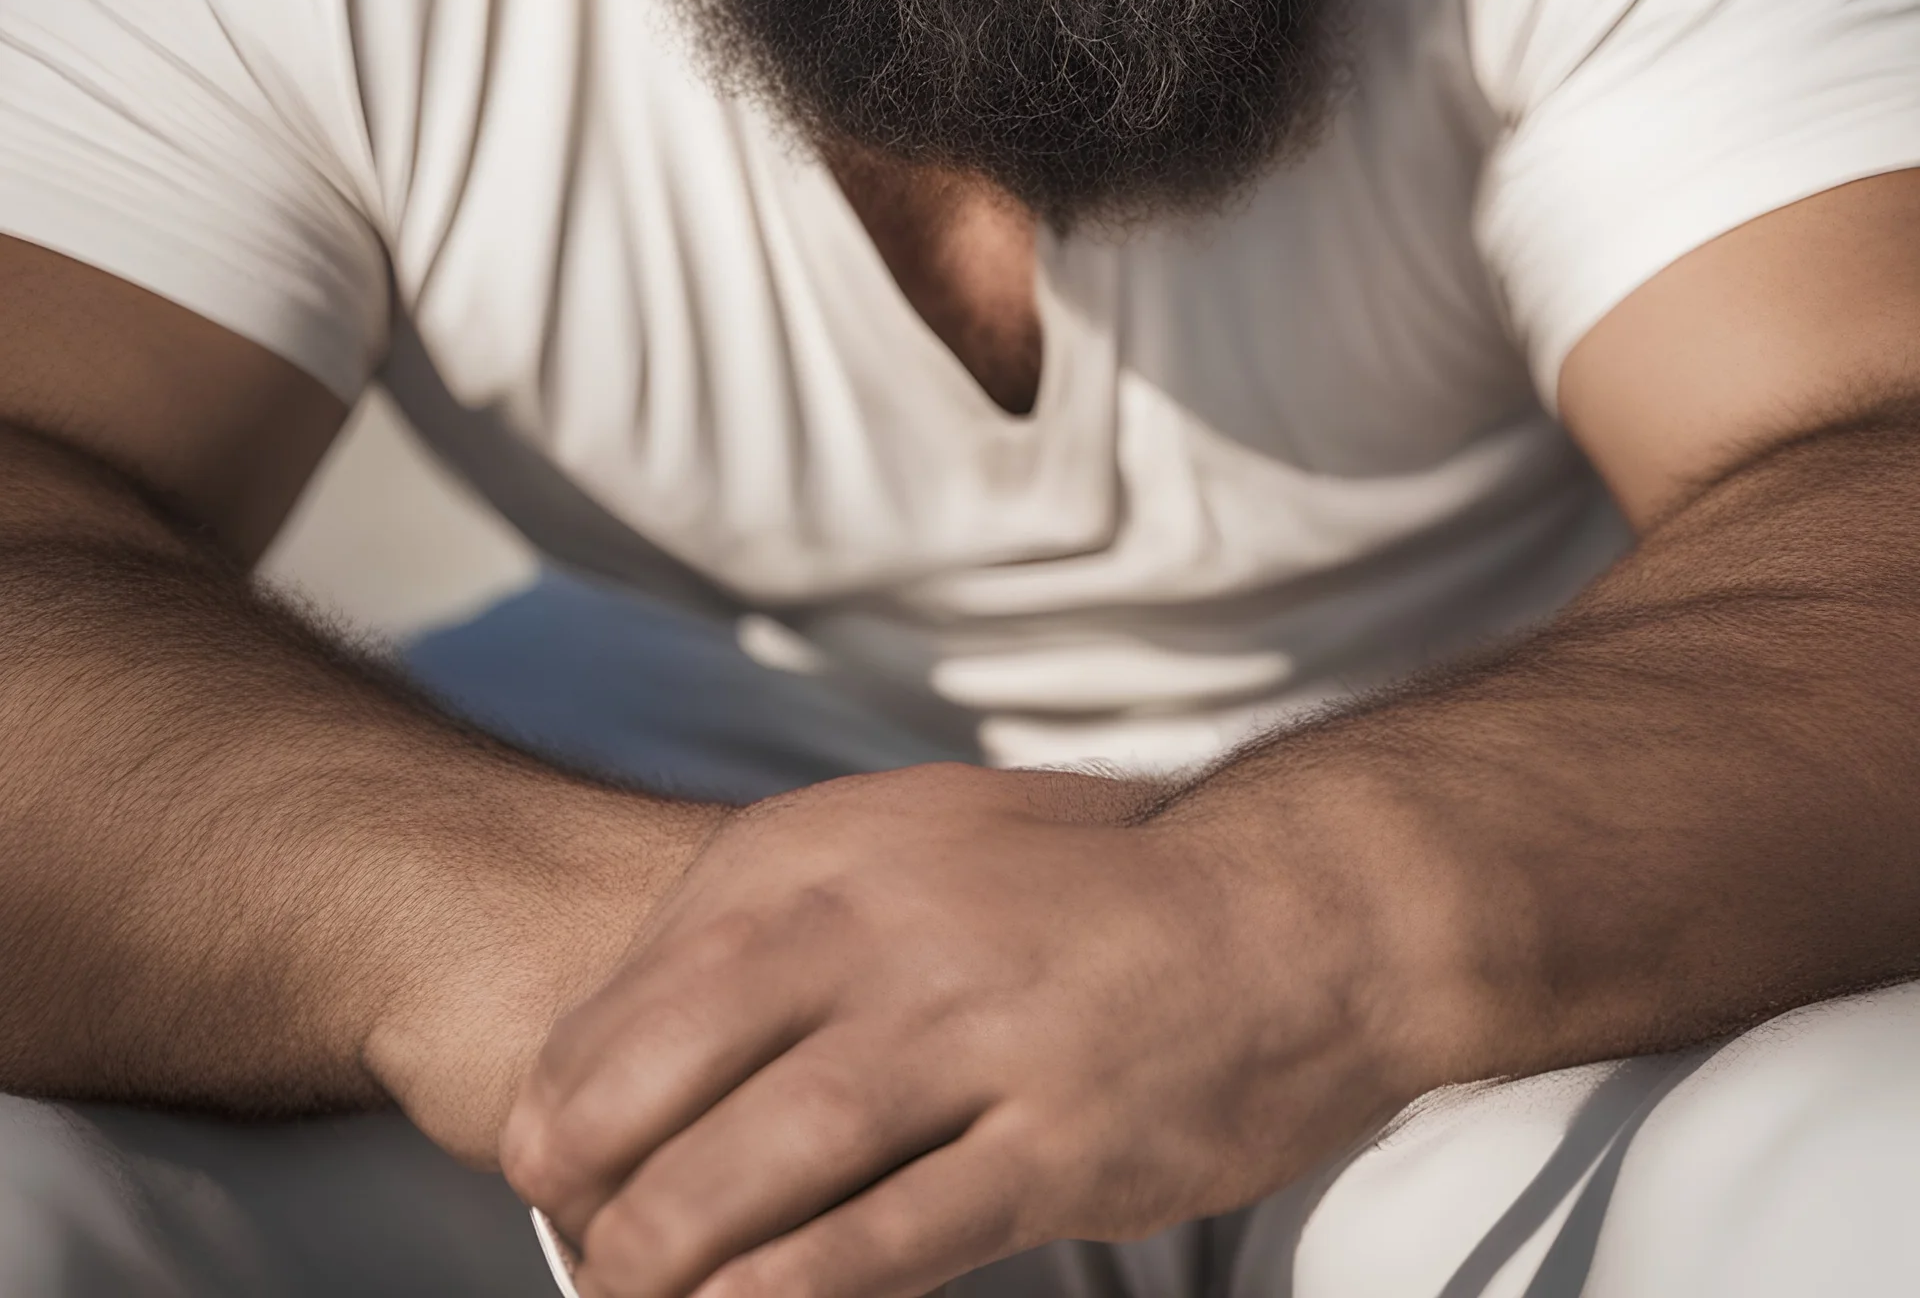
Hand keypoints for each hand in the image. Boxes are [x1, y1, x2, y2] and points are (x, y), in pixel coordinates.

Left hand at [500, 759, 1407, 1297]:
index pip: (641, 984)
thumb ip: (784, 926)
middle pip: (668, 1073)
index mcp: (833, 852)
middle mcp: (884, 926)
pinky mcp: (1052, 1142)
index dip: (566, 1093)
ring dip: (665, 1257)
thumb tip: (632, 1045)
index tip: (542, 1165)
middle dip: (588, 1183)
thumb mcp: (912, 850)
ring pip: (763, 1162)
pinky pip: (885, 1241)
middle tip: (576, 1246)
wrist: (1284, 910)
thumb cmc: (1076, 896)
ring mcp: (972, 1033)